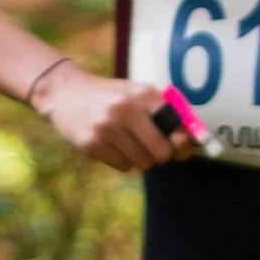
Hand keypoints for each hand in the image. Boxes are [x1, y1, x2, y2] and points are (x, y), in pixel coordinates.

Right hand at [33, 62, 187, 171]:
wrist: (65, 93)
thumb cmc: (111, 97)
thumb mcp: (137, 94)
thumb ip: (165, 114)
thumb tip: (194, 143)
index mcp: (143, 93)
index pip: (177, 127)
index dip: (183, 142)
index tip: (181, 146)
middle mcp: (126, 108)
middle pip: (162, 151)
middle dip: (161, 155)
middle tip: (153, 149)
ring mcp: (107, 126)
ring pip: (143, 162)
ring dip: (141, 159)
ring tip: (127, 142)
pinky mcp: (92, 143)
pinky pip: (124, 166)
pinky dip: (123, 161)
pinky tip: (111, 145)